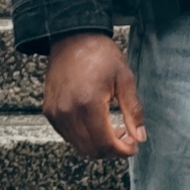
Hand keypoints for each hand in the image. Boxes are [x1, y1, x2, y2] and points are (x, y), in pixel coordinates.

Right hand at [43, 32, 145, 159]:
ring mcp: (56, 113)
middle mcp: (68, 112)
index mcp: (88, 103)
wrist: (72, 38)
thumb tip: (140, 137)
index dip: (122, 151)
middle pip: (91, 150)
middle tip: (126, 138)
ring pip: (79, 146)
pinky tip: (97, 124)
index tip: (133, 147)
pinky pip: (68, 136)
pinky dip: (84, 137)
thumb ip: (133, 111)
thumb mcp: (124, 78)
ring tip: (113, 130)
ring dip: (98, 145)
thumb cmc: (99, 54)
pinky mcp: (49, 111)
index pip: (104, 144)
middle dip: (112, 151)